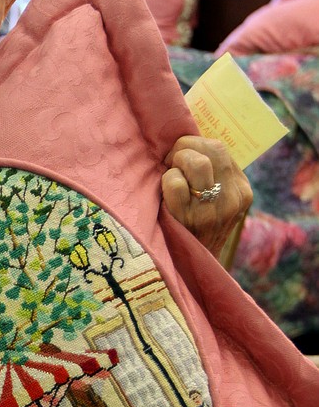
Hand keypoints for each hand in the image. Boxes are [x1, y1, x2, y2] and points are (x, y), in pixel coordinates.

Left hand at [161, 136, 251, 258]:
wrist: (192, 266)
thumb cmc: (197, 226)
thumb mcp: (217, 200)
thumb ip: (212, 173)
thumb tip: (187, 140)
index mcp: (241, 189)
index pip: (218, 148)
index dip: (194, 145)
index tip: (180, 156)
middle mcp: (232, 198)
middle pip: (210, 149)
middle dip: (183, 148)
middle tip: (171, 162)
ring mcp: (213, 210)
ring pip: (196, 162)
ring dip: (175, 163)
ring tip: (169, 174)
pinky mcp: (191, 219)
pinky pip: (176, 182)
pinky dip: (166, 181)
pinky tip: (164, 193)